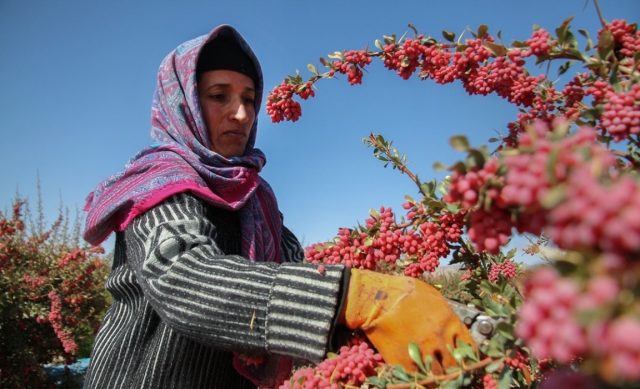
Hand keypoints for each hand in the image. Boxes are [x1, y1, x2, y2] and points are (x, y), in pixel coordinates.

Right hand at [340, 269, 474, 372]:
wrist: (376, 298)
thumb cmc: (404, 291)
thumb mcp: (433, 296)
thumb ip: (447, 314)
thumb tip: (454, 327)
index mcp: (449, 322)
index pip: (469, 348)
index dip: (468, 356)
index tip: (465, 359)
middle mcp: (439, 339)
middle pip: (455, 365)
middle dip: (454, 368)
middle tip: (450, 370)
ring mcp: (421, 352)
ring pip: (437, 375)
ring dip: (437, 375)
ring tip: (434, 373)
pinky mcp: (403, 362)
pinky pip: (417, 378)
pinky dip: (419, 377)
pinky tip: (418, 374)